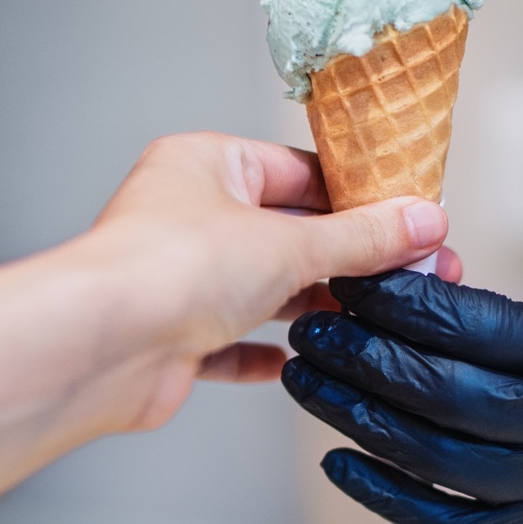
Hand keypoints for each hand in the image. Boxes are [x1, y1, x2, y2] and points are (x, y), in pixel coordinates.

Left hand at [84, 133, 448, 428]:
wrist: (102, 347)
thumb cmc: (167, 267)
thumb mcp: (289, 242)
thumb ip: (360, 238)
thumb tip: (420, 222)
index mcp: (205, 163)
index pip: (297, 169)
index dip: (356, 194)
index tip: (406, 216)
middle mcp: (186, 214)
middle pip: (284, 230)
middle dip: (342, 255)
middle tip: (405, 271)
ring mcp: (178, 277)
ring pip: (260, 286)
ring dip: (309, 303)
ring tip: (369, 314)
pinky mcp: (173, 336)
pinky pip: (229, 341)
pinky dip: (265, 351)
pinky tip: (298, 360)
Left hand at [282, 273, 522, 523]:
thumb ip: (484, 318)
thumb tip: (384, 288)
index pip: (475, 327)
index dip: (400, 303)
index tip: (347, 279)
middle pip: (445, 393)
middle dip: (364, 358)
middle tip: (311, 330)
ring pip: (433, 456)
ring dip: (356, 418)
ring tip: (308, 382)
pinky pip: (440, 519)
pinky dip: (381, 491)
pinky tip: (337, 459)